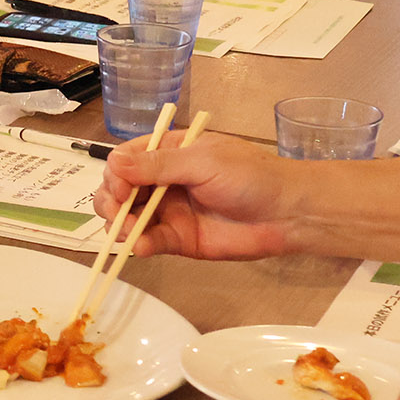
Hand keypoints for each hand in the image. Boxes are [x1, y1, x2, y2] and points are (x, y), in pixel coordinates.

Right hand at [93, 132, 298, 259]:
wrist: (288, 214)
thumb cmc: (251, 176)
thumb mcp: (203, 162)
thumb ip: (158, 165)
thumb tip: (113, 164)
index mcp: (169, 152)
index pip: (126, 160)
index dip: (115, 174)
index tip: (121, 189)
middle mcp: (163, 181)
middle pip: (118, 190)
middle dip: (111, 201)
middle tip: (121, 212)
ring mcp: (168, 211)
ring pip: (127, 218)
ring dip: (121, 226)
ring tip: (131, 233)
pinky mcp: (178, 240)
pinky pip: (148, 242)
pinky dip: (140, 245)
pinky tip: (143, 246)